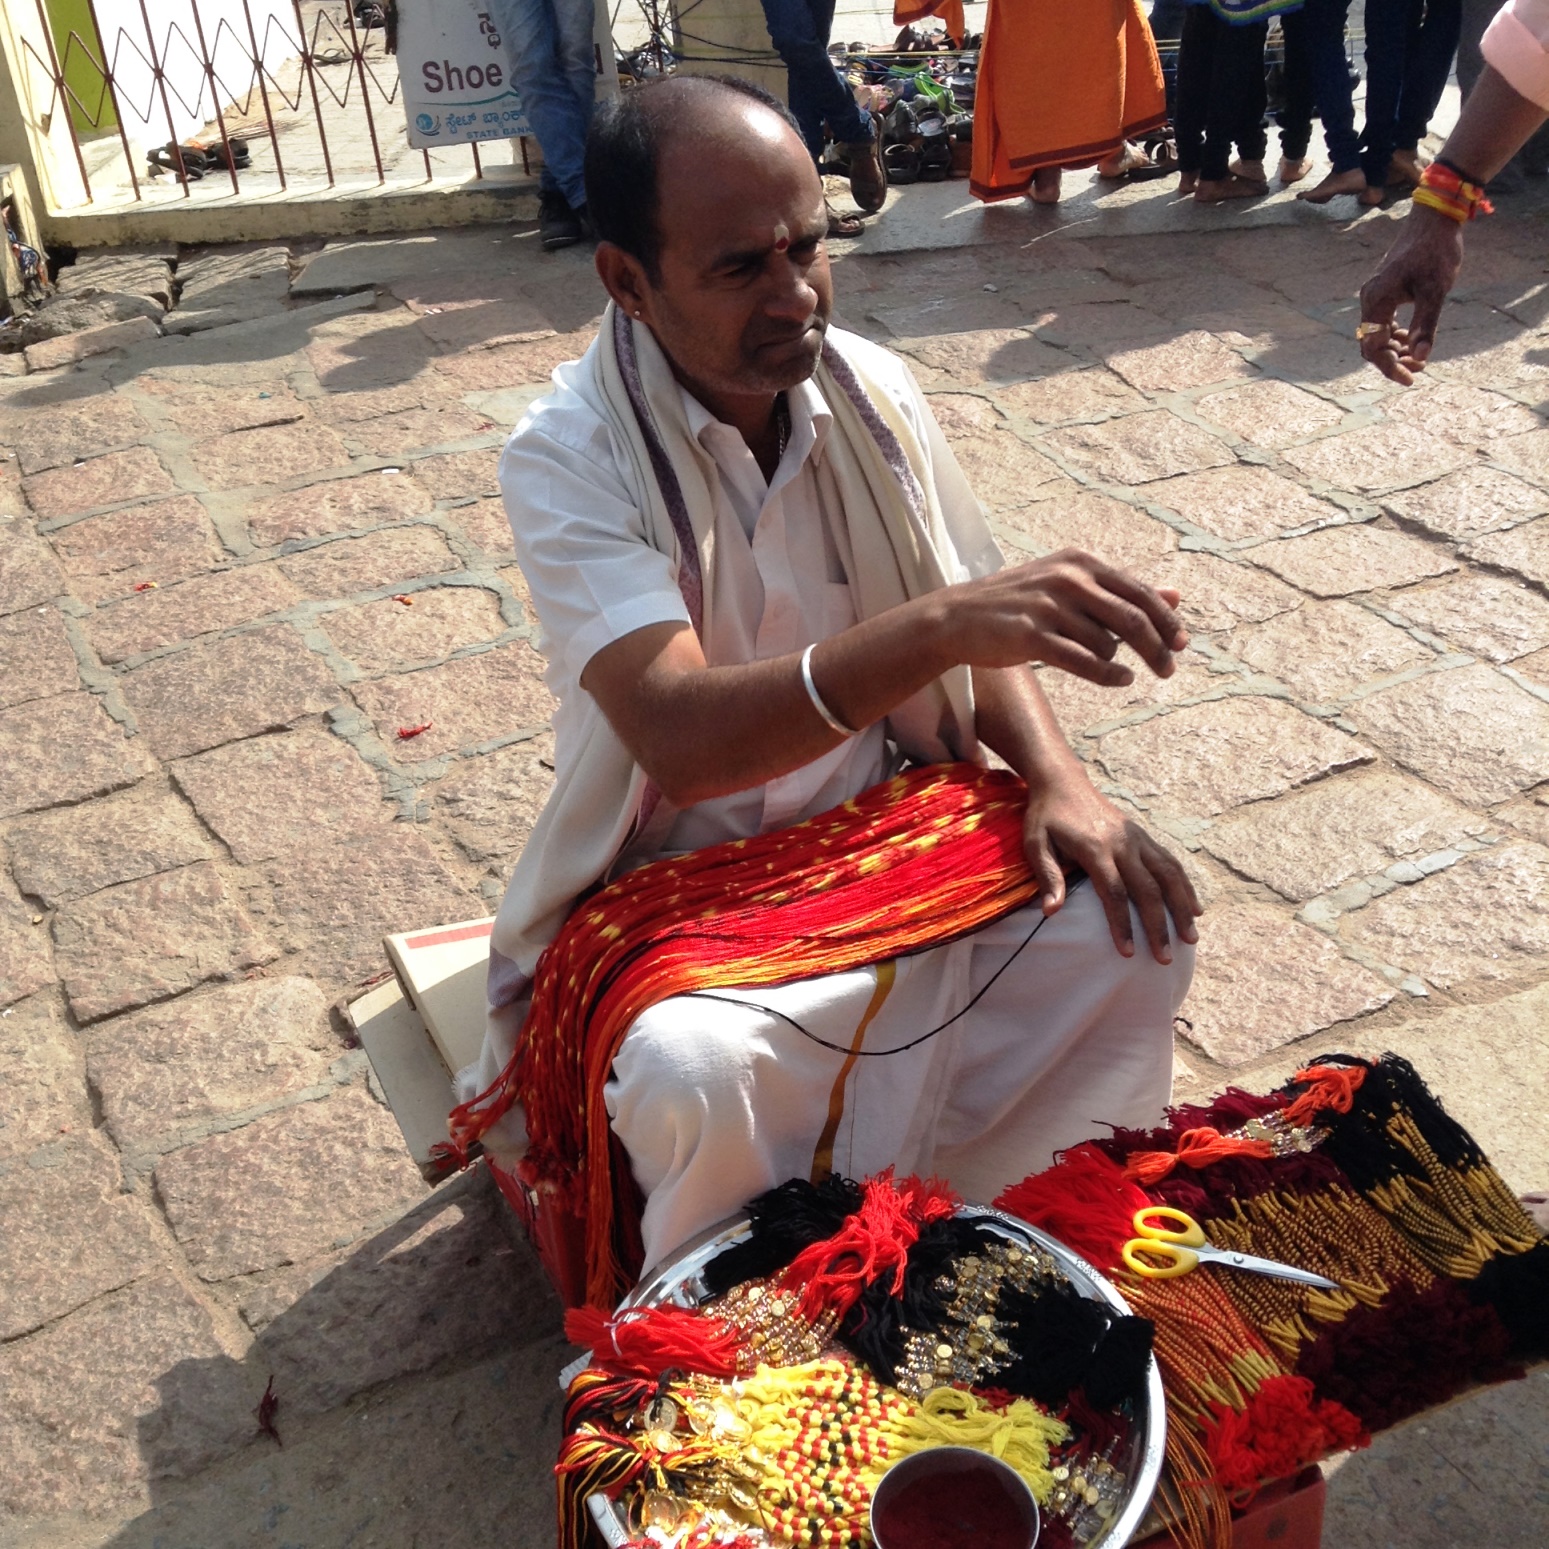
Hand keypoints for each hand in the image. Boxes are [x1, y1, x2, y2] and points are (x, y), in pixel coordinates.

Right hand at [947, 550, 1187, 686]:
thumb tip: (1175, 595)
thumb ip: (1120, 591)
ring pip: (1107, 643)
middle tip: (1169, 670)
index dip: (1166, 620)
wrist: (957, 618)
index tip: (1182, 644)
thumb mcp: (1069, 586)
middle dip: (1157, 646)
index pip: (1138, 591)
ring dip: (1116, 662)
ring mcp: (1048, 606)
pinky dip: (1108, 675)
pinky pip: (1084, 661)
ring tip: (1111, 669)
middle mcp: (1067, 578)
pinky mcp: (1031, 635)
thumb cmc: (1018, 603)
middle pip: (1132, 617)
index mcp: (1079, 562)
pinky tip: (1120, 681)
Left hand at [1021, 766, 1201, 963]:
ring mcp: (1137, 838)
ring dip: (1181, 908)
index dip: (1122, 924)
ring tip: (1191, 938)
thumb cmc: (1046, 817)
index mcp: (1096, 848)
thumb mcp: (1036, 843)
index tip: (1128, 952)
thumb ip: (1047, 876)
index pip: (1114, 893)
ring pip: (1169, 875)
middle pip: (1148, 890)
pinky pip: (1170, 863)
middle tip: (1164, 959)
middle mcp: (1123, 843)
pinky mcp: (1144, 836)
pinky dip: (1185, 886)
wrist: (1063, 782)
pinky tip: (1194, 908)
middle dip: (1158, 926)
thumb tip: (1051, 912)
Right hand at [1358, 205, 1465, 383]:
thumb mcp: (1435, 292)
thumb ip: (1425, 326)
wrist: (1433, 219)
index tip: (1412, 378)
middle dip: (1393, 361)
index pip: (1374, 348)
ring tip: (1420, 357)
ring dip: (1395, 350)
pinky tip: (1412, 339)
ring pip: (1377, 335)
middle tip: (1419, 369)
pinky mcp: (1383, 290)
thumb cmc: (1435, 252)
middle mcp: (1369, 300)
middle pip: (1372, 344)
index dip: (1391, 367)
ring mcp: (1374, 295)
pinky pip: (1382, 322)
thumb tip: (1421, 357)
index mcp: (1376, 302)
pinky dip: (1396, 335)